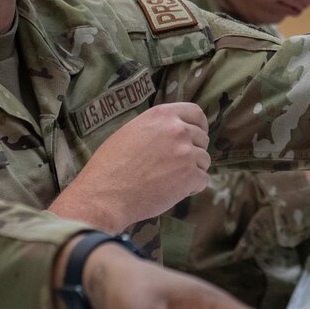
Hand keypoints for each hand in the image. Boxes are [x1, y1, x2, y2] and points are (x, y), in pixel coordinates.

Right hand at [53, 102, 211, 232]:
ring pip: (204, 160)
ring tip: (168, 180)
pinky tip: (172, 190)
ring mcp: (185, 152)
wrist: (105, 195)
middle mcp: (177, 129)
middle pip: (202, 138)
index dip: (199, 126)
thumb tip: (175, 131)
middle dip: (193, 152)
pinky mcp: (190, 176)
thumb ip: (157, 128)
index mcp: (161, 115)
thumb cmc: (111, 166)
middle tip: (174, 166)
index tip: (196, 137)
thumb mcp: (131, 132)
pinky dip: (192, 188)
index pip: (196, 113)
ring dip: (192, 171)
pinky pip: (203, 180)